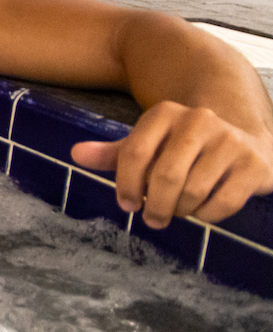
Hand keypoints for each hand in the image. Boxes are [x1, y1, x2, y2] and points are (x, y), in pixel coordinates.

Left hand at [72, 102, 272, 228]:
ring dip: (180, 211)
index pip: (133, 153)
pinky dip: (207, 215)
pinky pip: (222, 203)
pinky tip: (203, 211)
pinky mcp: (254, 163)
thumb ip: (113, 153)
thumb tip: (76, 154)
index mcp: (166, 112)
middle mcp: (199, 120)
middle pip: (164, 176)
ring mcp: (231, 140)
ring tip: (178, 210)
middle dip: (153, 205)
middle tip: (152, 219)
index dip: (124, 185)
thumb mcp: (148, 145)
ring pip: (193, 192)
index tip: (125, 205)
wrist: (246, 141)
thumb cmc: (184, 149)